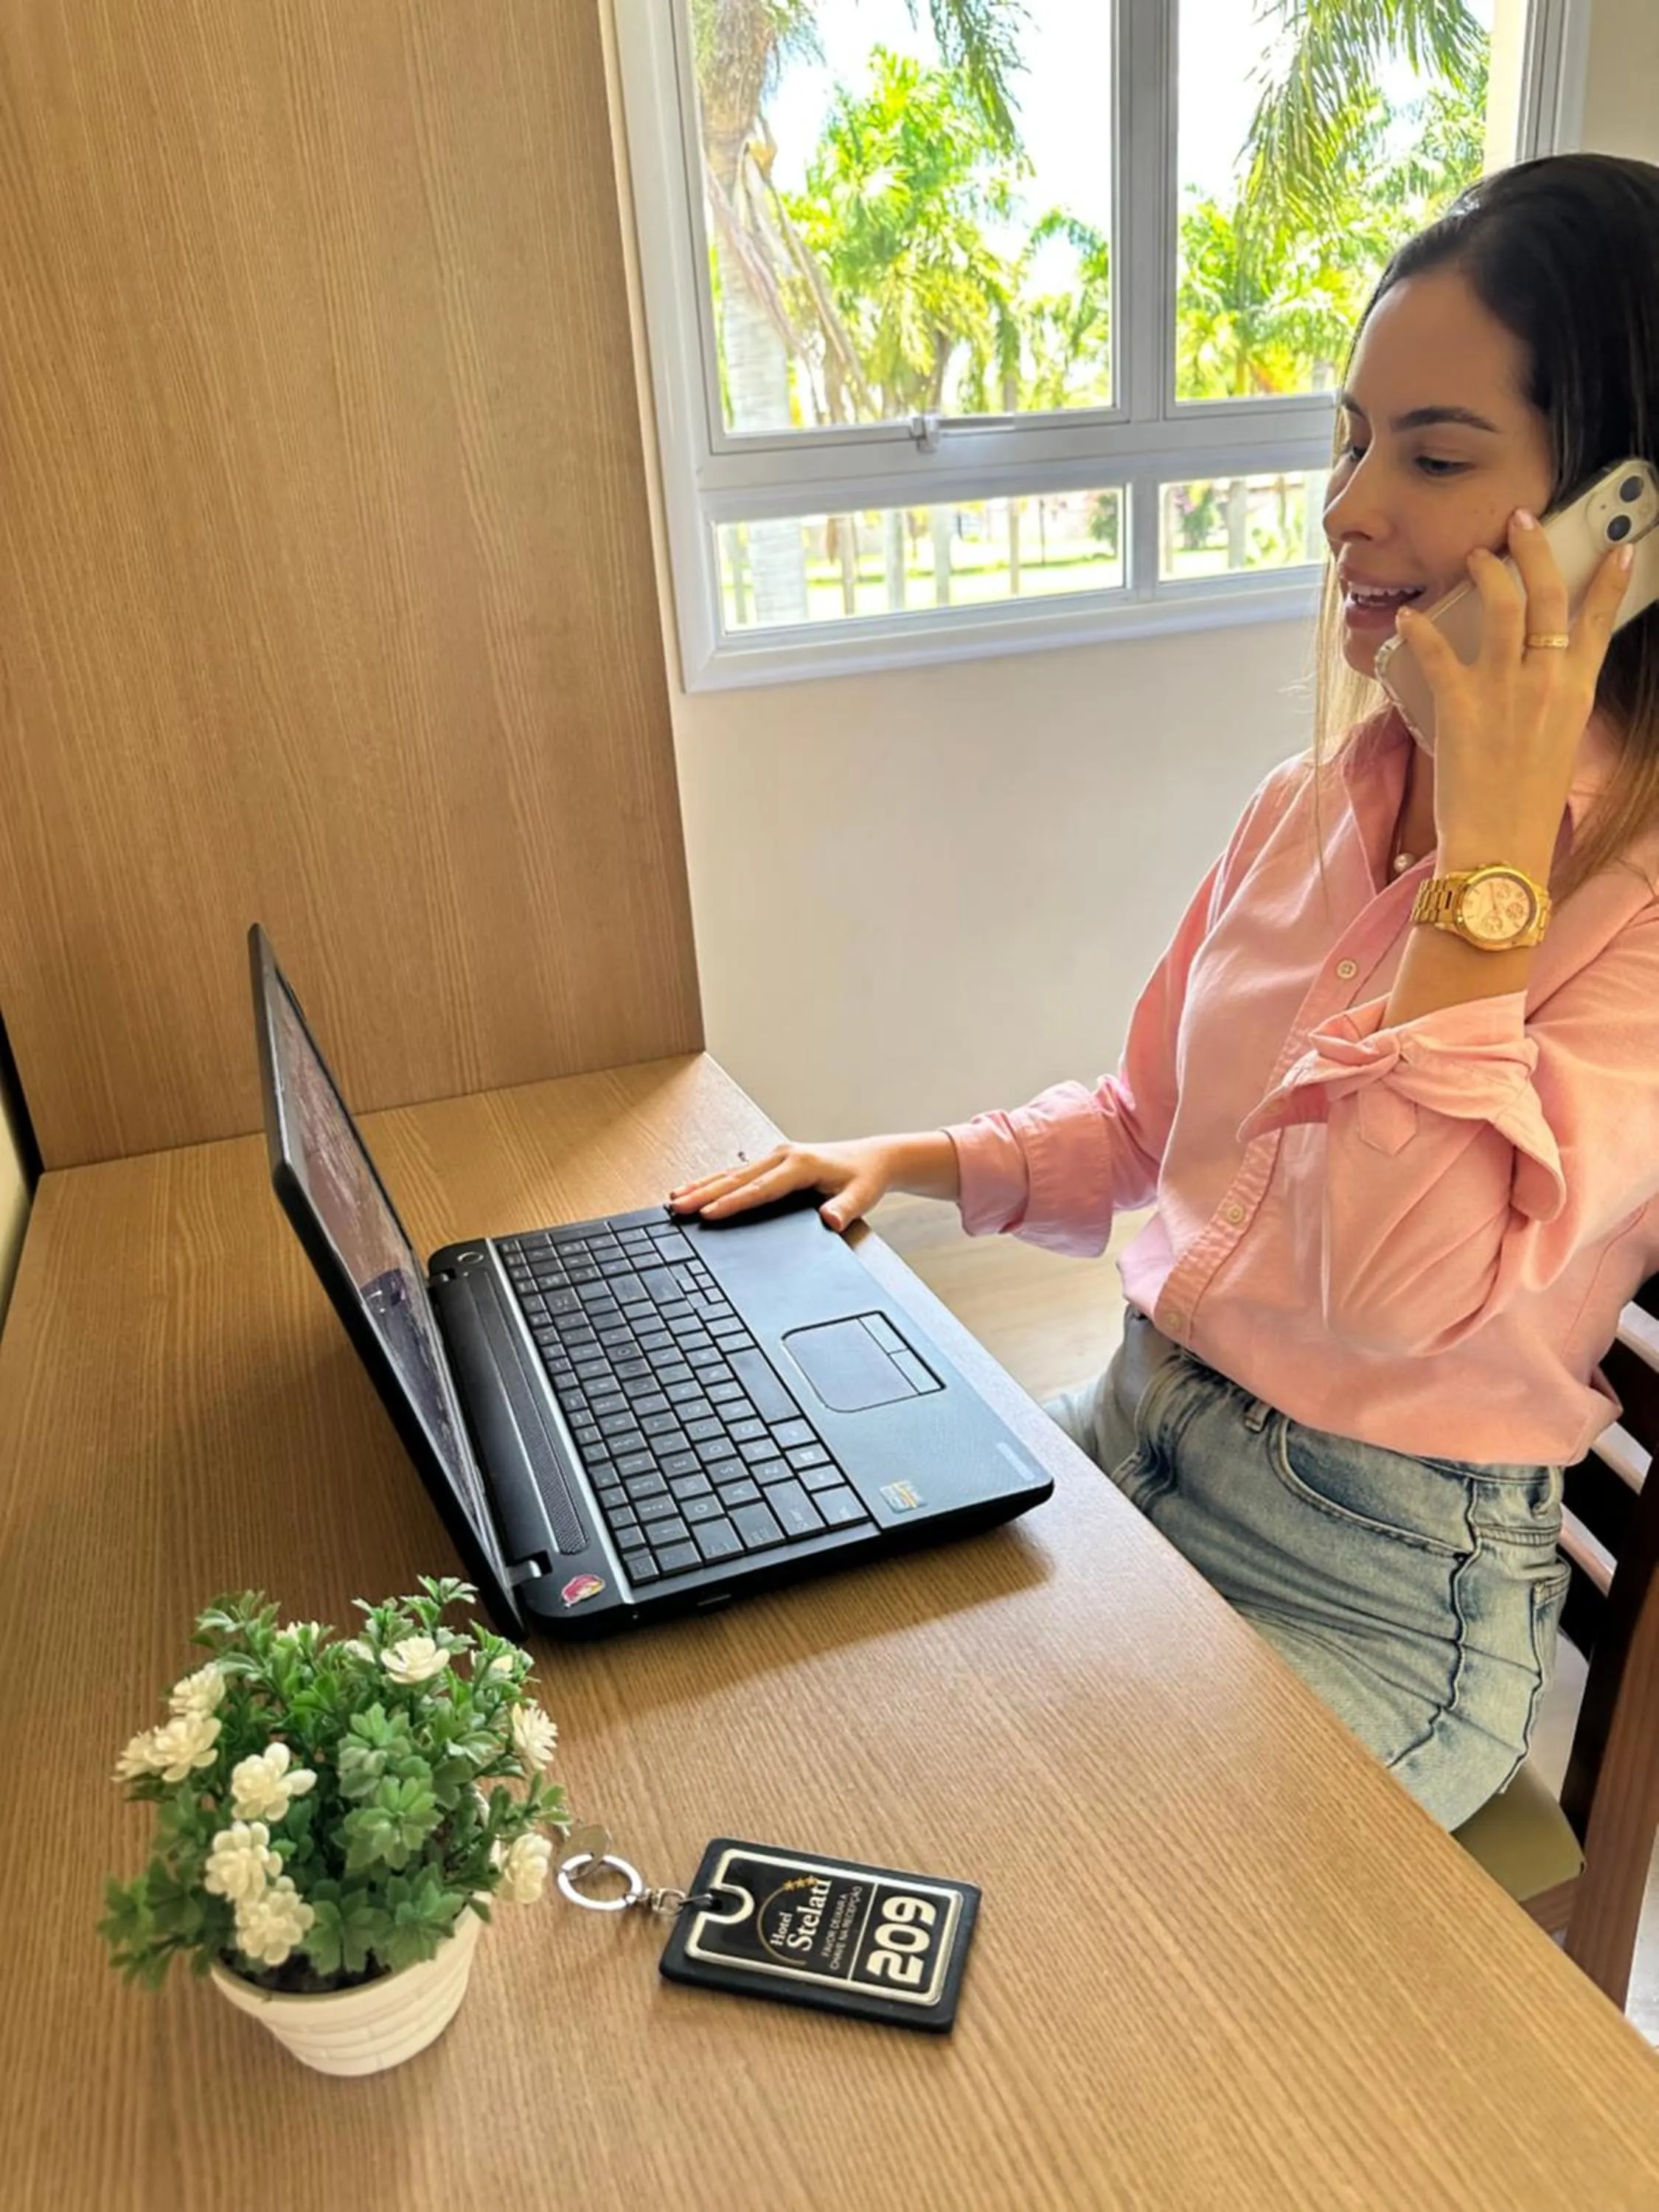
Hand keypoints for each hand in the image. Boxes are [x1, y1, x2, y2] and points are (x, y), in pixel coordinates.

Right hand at [669, 1133, 953, 1231]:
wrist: (873, 1159)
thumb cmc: (865, 1179)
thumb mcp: (862, 1197)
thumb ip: (845, 1210)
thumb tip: (830, 1222)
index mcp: (801, 1165)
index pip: (760, 1189)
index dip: (732, 1203)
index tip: (708, 1214)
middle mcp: (783, 1156)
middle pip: (737, 1179)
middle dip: (704, 1194)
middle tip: (678, 1208)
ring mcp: (776, 1156)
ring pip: (732, 1173)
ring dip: (703, 1186)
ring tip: (675, 1200)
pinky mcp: (772, 1161)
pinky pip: (738, 1172)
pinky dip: (714, 1181)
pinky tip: (695, 1189)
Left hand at [1395, 509, 1632, 870]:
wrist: (1501, 847)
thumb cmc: (1525, 804)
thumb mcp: (1558, 742)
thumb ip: (1553, 700)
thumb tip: (1542, 672)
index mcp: (1576, 692)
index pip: (1601, 623)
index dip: (1610, 581)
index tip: (1618, 548)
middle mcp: (1547, 681)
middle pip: (1549, 596)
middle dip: (1536, 549)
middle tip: (1520, 520)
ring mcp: (1504, 689)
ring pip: (1502, 605)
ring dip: (1486, 571)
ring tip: (1474, 557)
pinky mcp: (1460, 704)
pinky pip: (1437, 650)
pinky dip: (1420, 629)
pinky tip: (1409, 617)